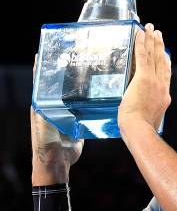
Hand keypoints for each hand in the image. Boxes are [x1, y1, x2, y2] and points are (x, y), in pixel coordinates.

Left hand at [31, 54, 83, 184]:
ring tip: (92, 69)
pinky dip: (91, 99)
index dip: (45, 65)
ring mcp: (67, 112)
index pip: (43, 79)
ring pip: (75, 94)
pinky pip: (86, 107)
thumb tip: (43, 86)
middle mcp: (55, 105)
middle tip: (78, 55)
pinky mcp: (79, 120)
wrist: (56, 161)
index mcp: (42, 103)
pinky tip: (100, 91)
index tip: (51, 49)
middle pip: (61, 84)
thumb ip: (43, 105)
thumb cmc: (45, 141)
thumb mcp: (42, 119)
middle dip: (67, 71)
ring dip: (82, 84)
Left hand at [118, 23, 170, 133]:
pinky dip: (141, 43)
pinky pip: (142, 56)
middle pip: (161, 61)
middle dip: (160, 46)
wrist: (141, 130)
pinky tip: (140, 33)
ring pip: (154, 56)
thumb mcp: (149, 120)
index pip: (166, 75)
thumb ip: (147, 112)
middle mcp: (162, 86)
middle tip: (159, 34)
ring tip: (151, 29)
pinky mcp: (143, 78)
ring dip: (152, 40)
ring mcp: (153, 81)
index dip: (165, 62)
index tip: (165, 54)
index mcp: (164, 96)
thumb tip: (140, 113)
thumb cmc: (141, 130)